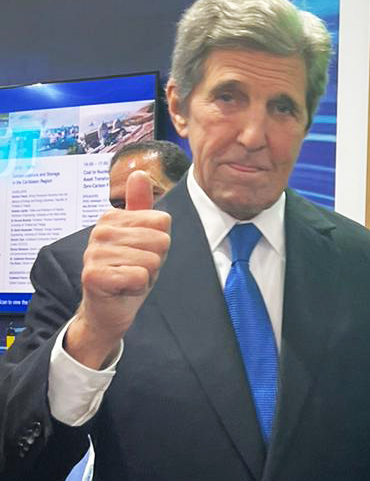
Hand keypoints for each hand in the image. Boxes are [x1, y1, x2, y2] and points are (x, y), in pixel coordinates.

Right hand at [66, 171, 170, 368]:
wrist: (109, 308)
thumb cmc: (129, 271)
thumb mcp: (142, 237)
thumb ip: (141, 206)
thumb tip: (140, 172)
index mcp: (112, 217)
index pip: (163, 222)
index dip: (160, 244)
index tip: (142, 253)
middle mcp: (100, 231)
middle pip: (161, 241)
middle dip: (155, 261)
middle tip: (136, 269)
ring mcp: (94, 252)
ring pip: (151, 260)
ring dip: (146, 276)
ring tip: (128, 278)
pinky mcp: (94, 275)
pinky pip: (139, 277)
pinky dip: (137, 287)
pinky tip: (123, 289)